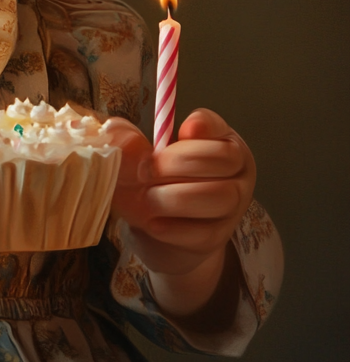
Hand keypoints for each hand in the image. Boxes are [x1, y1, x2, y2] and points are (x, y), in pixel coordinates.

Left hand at [105, 109, 254, 323]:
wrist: (154, 227)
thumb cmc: (148, 179)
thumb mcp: (133, 153)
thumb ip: (127, 138)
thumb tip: (130, 144)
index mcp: (215, 139)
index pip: (217, 124)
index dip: (203, 125)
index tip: (180, 131)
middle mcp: (234, 170)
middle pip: (224, 159)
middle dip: (180, 162)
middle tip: (147, 170)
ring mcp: (232, 206)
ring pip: (220, 196)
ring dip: (176, 197)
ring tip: (148, 198)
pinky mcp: (220, 238)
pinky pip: (205, 232)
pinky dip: (174, 228)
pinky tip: (154, 224)